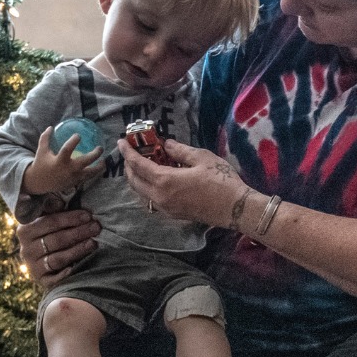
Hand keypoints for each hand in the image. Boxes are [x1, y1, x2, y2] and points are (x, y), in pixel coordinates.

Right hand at [16, 203, 100, 286]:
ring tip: (93, 243)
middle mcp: (26, 249)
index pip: (49, 222)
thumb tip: (58, 201)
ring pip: (58, 258)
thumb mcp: (47, 218)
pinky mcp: (41, 281)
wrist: (42, 260)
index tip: (88, 215)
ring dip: (77, 250)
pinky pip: (54, 279)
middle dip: (78, 232)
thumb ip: (51, 208)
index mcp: (25, 231)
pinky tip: (77, 267)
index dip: (69, 218)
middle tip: (96, 227)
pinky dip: (65, 274)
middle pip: (55, 240)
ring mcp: (33, 267)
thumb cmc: (50, 233)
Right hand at [21, 127, 104, 196]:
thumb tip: (51, 127)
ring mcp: (73, 177)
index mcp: (59, 161)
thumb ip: (45, 138)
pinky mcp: (75, 182)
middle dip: (94, 154)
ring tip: (104, 160)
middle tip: (100, 148)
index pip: (67, 149)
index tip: (78, 135)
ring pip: (90, 172)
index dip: (74, 141)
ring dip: (99, 167)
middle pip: (85, 161)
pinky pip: (87, 177)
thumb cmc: (41, 164)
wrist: (40, 183)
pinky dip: (94, 172)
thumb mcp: (41, 151)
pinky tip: (99, 167)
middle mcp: (68, 169)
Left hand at [117, 138, 252, 228]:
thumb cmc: (221, 180)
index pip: (138, 165)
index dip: (127, 152)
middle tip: (131, 152)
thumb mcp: (201, 158)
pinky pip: (152, 200)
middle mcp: (160, 197)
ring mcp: (166, 208)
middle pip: (134, 181)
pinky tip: (157, 179)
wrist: (235, 209)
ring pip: (142, 193)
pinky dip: (148, 188)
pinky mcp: (173, 214)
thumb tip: (167, 145)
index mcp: (165, 181)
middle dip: (128, 166)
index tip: (120, 142)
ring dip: (137, 178)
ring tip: (142, 164)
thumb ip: (180, 151)